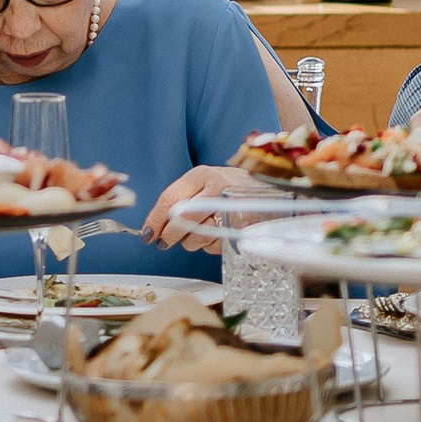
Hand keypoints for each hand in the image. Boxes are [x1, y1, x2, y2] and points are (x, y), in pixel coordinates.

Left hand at [143, 164, 261, 252]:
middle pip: (181, 219)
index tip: (147, 233)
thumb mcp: (205, 183)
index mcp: (202, 175)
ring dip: (191, 242)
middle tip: (164, 241)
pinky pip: (216, 245)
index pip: (170, 198)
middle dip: (169, 235)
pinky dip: (210, 246)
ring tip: (196, 236)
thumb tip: (155, 225)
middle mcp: (217, 188)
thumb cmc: (230, 189)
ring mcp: (233, 208)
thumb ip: (182, 199)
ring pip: (198, 235)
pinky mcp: (244, 227)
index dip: (155, 219)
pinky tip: (216, 236)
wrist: (273, 193)